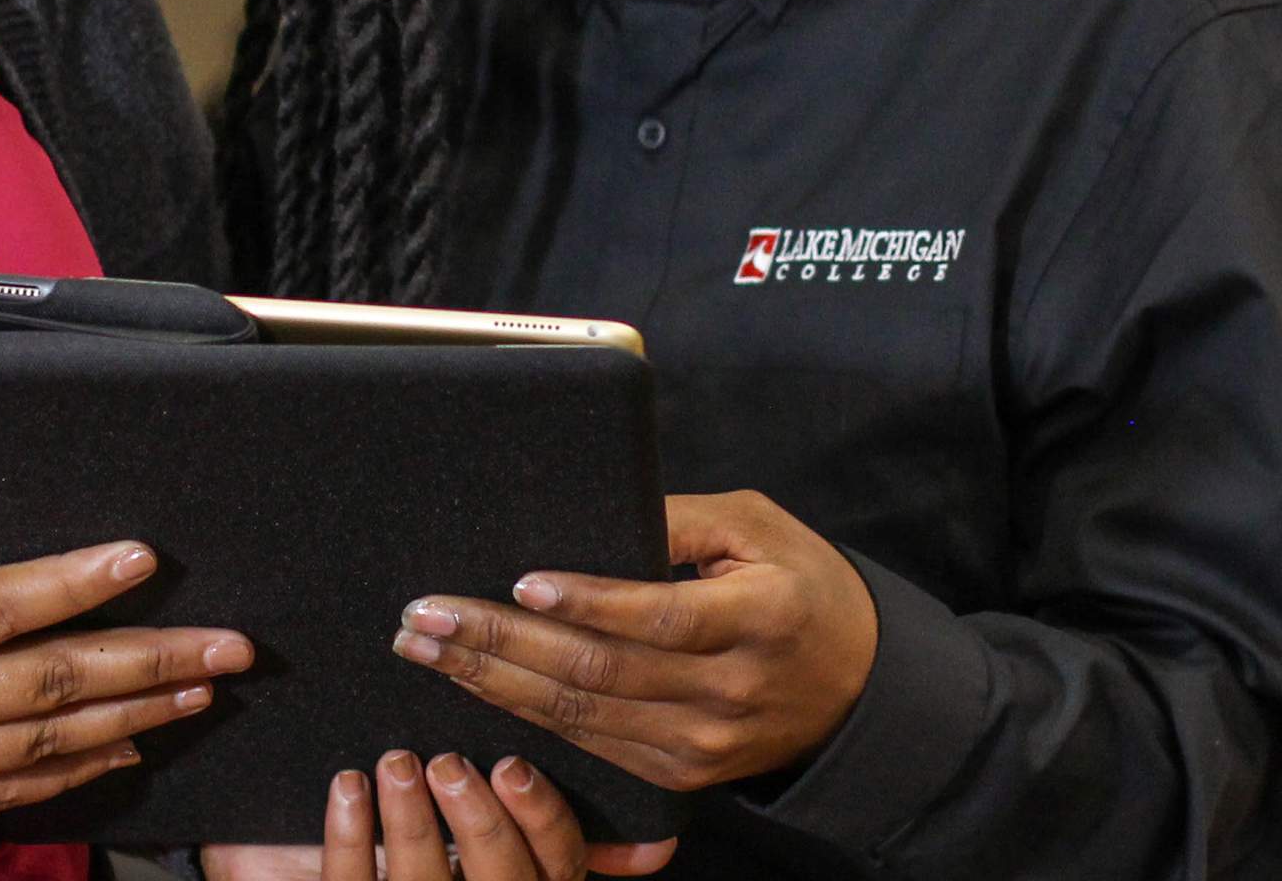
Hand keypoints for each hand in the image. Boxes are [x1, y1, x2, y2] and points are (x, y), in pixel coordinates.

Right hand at [0, 531, 251, 842]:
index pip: (8, 603)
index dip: (83, 580)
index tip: (147, 557)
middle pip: (58, 683)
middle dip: (154, 662)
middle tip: (231, 648)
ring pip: (52, 746)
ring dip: (137, 719)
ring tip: (202, 697)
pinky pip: (10, 795)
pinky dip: (75, 777)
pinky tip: (124, 758)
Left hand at [203, 750, 672, 880]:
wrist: (317, 863)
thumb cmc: (422, 836)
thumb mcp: (488, 836)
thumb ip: (540, 828)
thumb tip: (646, 833)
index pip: (559, 861)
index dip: (544, 816)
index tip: (509, 763)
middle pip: (502, 879)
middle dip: (477, 820)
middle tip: (447, 762)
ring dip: (411, 822)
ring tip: (395, 762)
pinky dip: (349, 835)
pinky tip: (348, 786)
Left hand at [393, 491, 876, 791]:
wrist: (857, 688)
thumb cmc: (800, 585)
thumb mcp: (757, 527)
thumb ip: (678, 518)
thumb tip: (592, 509)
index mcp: (759, 618)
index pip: (660, 616)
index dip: (588, 602)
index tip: (519, 584)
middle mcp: (728, 691)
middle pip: (600, 672)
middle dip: (499, 644)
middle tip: (425, 615)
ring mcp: (702, 744)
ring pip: (581, 716)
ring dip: (491, 682)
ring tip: (424, 647)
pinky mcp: (679, 773)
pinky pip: (591, 744)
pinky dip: (525, 716)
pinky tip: (475, 686)